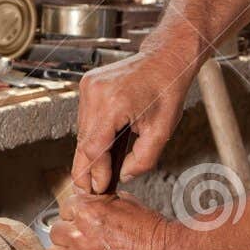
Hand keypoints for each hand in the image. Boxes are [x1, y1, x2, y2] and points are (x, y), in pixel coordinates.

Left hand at [43, 191, 185, 249]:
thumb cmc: (151, 231)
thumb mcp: (125, 202)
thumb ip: (99, 202)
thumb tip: (87, 202)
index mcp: (87, 210)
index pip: (64, 209)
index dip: (74, 215)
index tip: (81, 222)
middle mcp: (79, 234)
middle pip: (55, 232)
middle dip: (68, 235)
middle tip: (83, 241)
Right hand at [74, 49, 194, 192]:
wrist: (164, 59)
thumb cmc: (167, 90)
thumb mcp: (162, 131)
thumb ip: (144, 159)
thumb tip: (123, 175)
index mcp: (114, 103)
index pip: (95, 148)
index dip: (96, 172)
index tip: (101, 189)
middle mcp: (96, 93)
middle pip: (84, 141)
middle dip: (86, 168)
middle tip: (88, 190)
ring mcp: (88, 87)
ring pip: (82, 131)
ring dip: (89, 153)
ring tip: (97, 173)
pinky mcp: (87, 85)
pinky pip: (85, 119)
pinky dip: (92, 135)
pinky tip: (101, 150)